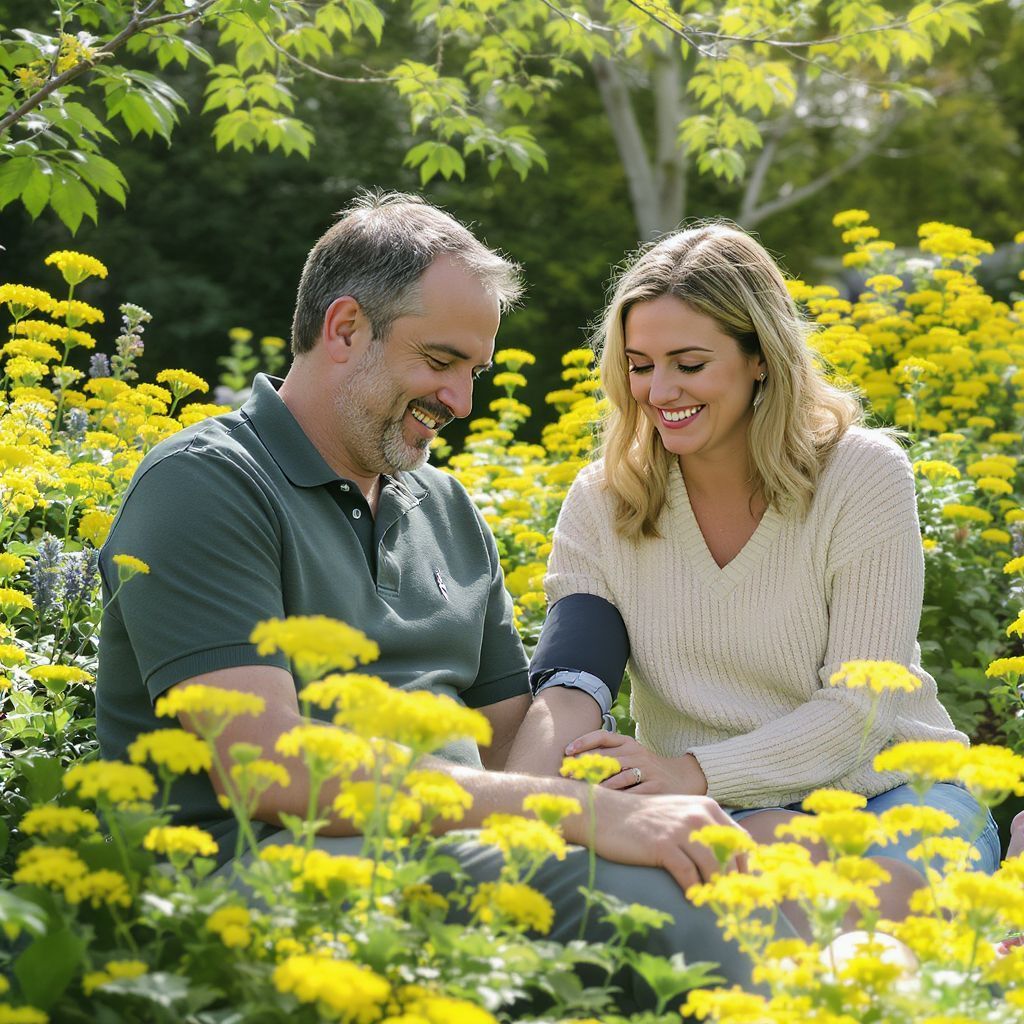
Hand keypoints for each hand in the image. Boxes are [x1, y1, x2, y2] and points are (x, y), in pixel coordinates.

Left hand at [564, 731, 707, 795]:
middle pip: (607, 757)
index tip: (567, 752)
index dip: (583, 742)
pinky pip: (633, 793)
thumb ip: (608, 755)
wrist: (683, 778)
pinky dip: (619, 799)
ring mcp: (648, 770)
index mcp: (628, 743)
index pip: (603, 736)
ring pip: (618, 776)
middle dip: (585, 766)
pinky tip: (606, 805)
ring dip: (599, 784)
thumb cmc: (647, 769)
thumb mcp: (631, 755)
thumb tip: (574, 762)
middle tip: (568, 775)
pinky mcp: (656, 788)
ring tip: (583, 791)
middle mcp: (637, 753)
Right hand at [591, 788, 747, 890]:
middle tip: (731, 904)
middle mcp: (698, 814)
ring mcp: (680, 829)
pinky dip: (693, 891)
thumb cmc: (643, 818)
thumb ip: (702, 829)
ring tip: (712, 906)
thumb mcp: (678, 814)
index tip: (741, 887)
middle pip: (731, 856)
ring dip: (715, 890)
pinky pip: (688, 875)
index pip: (741, 840)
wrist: (605, 812)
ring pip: (714, 867)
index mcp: (707, 807)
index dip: (745, 866)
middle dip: (734, 883)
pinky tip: (690, 900)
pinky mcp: (663, 845)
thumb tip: (727, 860)